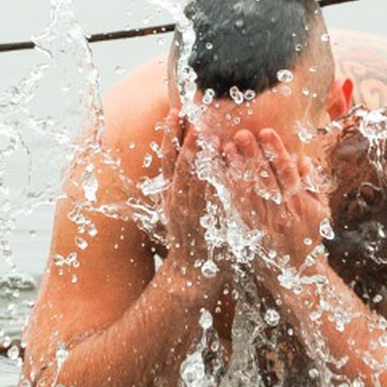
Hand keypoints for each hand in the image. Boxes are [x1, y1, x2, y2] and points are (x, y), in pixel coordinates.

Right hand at [161, 117, 216, 276]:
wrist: (190, 275)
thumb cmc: (191, 239)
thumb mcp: (181, 209)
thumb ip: (185, 185)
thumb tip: (192, 161)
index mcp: (170, 193)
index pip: (168, 157)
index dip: (170, 134)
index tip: (174, 111)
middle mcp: (176, 200)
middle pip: (178, 163)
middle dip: (184, 137)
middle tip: (190, 113)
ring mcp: (188, 212)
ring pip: (190, 179)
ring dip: (195, 156)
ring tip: (202, 134)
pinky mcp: (202, 225)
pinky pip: (207, 200)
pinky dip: (211, 183)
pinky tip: (219, 167)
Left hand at [218, 127, 331, 280]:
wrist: (298, 276)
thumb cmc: (310, 240)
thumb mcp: (321, 213)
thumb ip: (313, 185)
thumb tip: (302, 160)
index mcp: (300, 206)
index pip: (287, 173)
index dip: (276, 151)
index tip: (266, 132)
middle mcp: (281, 215)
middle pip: (264, 180)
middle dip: (252, 155)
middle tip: (241, 133)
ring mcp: (263, 225)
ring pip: (247, 193)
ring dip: (236, 169)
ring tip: (227, 148)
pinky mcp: (248, 233)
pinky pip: (235, 208)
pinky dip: (227, 189)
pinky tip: (219, 173)